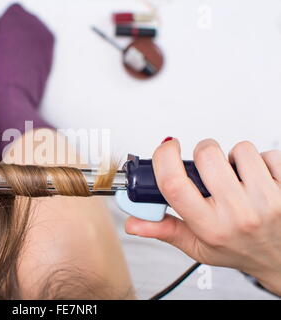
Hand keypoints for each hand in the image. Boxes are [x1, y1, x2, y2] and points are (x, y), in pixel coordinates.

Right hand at [125, 139, 280, 294]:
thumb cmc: (239, 249)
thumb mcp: (197, 246)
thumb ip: (163, 230)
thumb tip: (132, 223)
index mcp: (210, 227)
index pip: (174, 185)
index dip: (164, 157)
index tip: (166, 148)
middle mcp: (239, 213)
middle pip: (207, 155)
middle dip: (203, 153)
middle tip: (208, 169)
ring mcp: (268, 200)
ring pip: (239, 149)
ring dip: (235, 159)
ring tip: (237, 179)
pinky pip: (268, 154)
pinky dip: (261, 162)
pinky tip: (259, 180)